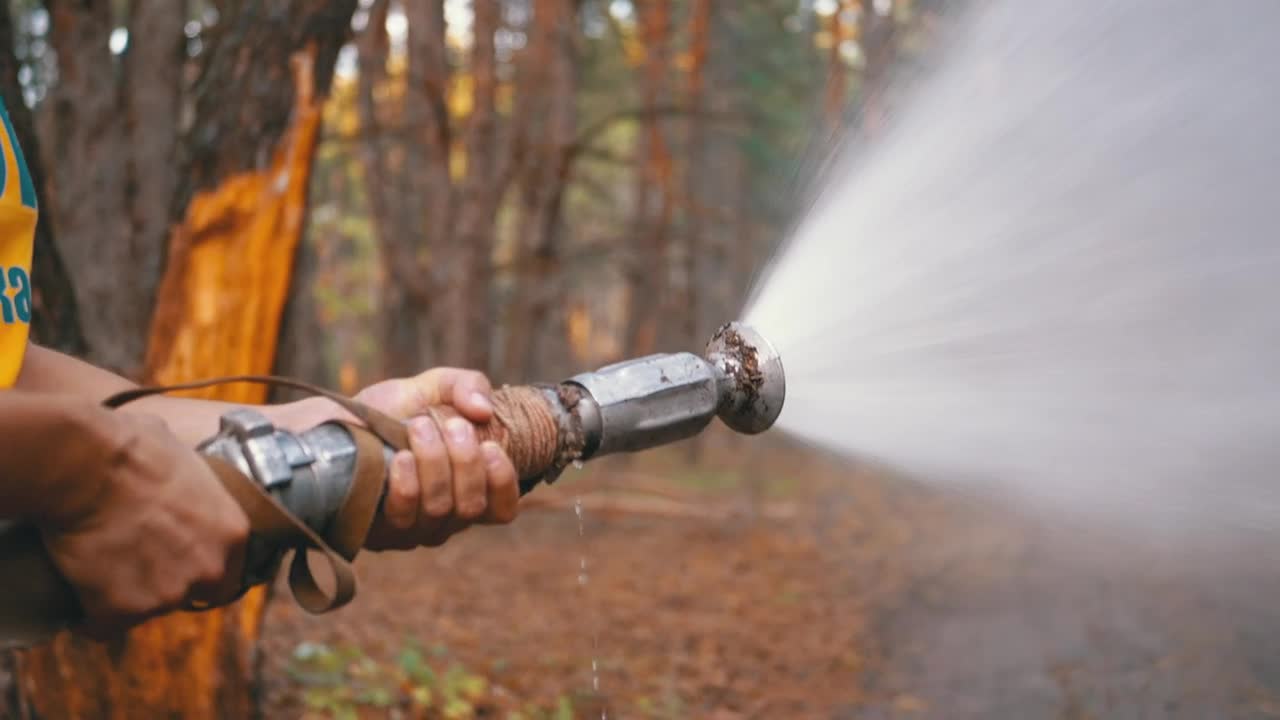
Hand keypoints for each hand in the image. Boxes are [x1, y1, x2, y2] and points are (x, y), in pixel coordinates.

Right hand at [39, 406, 248, 639]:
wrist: (85, 465)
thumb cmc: (132, 449)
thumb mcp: (185, 460)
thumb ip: (196, 487)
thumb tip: (182, 476)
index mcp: (233, 532)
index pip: (229, 568)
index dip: (198, 565)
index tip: (174, 559)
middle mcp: (210, 568)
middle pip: (192, 594)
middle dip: (168, 585)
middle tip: (135, 564)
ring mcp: (168, 594)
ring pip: (147, 610)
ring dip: (127, 596)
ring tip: (100, 566)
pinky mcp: (124, 610)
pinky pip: (104, 625)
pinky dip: (90, 615)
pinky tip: (79, 594)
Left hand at [352, 368, 519, 549]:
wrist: (334, 423)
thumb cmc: (391, 409)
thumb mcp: (432, 386)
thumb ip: (466, 386)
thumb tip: (483, 409)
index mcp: (465, 490)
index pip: (501, 510)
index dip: (503, 483)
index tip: (490, 446)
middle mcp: (443, 518)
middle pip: (471, 507)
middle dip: (466, 462)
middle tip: (452, 424)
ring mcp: (411, 529)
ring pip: (439, 510)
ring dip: (435, 464)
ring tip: (420, 427)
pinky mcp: (378, 531)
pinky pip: (403, 516)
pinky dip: (407, 485)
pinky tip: (401, 457)